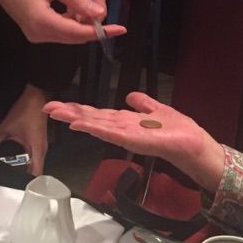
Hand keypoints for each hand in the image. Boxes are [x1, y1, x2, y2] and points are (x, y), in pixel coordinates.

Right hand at [0, 0, 126, 45]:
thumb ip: (75, 0)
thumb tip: (99, 15)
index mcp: (42, 23)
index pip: (79, 34)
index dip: (102, 32)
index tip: (121, 28)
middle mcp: (40, 34)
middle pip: (77, 33)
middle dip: (92, 16)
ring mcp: (37, 34)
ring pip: (70, 29)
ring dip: (80, 11)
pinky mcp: (37, 30)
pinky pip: (61, 26)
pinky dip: (70, 12)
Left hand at [0, 84, 48, 175]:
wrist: (36, 96)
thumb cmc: (28, 110)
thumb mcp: (6, 128)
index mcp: (37, 150)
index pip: (35, 175)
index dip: (26, 183)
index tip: (16, 186)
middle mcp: (42, 150)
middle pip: (36, 172)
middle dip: (24, 178)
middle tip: (12, 181)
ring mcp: (41, 145)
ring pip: (36, 164)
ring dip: (26, 170)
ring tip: (14, 173)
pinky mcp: (39, 141)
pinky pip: (34, 156)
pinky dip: (27, 161)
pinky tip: (18, 160)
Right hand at [43, 91, 224, 193]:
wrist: (194, 146)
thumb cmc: (178, 132)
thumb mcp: (158, 110)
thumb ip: (143, 104)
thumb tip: (130, 96)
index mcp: (126, 122)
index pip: (98, 114)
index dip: (78, 110)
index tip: (58, 105)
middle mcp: (122, 129)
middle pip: (92, 119)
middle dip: (70, 113)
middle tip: (47, 107)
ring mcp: (126, 136)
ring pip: (96, 124)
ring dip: (76, 118)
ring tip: (56, 112)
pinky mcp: (133, 141)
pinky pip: (111, 133)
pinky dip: (94, 128)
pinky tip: (80, 124)